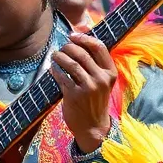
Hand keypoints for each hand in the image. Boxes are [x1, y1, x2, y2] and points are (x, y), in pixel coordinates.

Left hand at [50, 33, 117, 153]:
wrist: (93, 126)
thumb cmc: (96, 100)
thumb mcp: (102, 82)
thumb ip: (95, 64)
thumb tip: (80, 38)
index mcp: (110, 73)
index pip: (99, 47)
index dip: (84, 38)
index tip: (72, 35)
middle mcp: (101, 79)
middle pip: (82, 54)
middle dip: (69, 47)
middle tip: (62, 47)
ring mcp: (88, 88)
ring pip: (71, 64)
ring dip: (60, 56)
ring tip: (55, 55)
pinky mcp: (75, 96)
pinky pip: (62, 77)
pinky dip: (55, 70)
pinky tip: (52, 68)